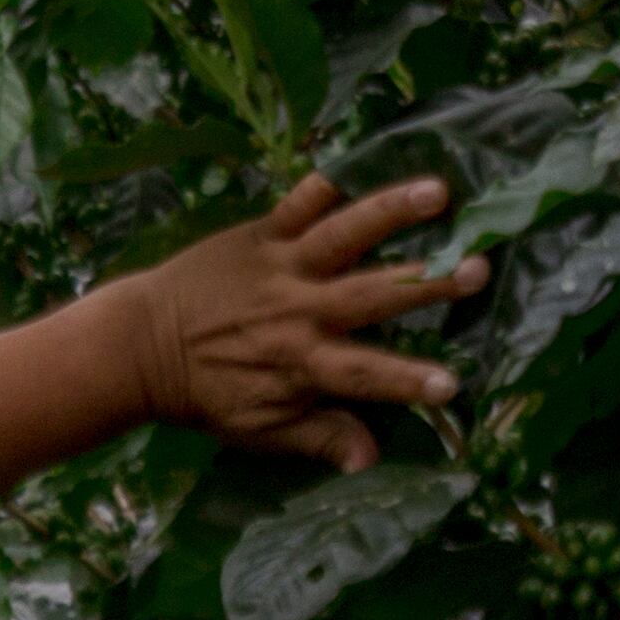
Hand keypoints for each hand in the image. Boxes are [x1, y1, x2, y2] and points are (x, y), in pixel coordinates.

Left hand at [118, 174, 488, 470]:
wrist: (139, 345)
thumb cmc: (205, 393)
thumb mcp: (259, 428)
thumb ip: (318, 438)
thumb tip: (369, 461)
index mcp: (302, 364)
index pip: (367, 375)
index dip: (409, 380)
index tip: (453, 384)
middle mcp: (299, 310)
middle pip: (374, 295)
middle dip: (428, 283)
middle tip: (480, 268)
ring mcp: (281, 266)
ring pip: (345, 235)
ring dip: (391, 212)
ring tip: (438, 191)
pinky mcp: (259, 234)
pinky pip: (297, 203)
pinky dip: (324, 183)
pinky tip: (359, 157)